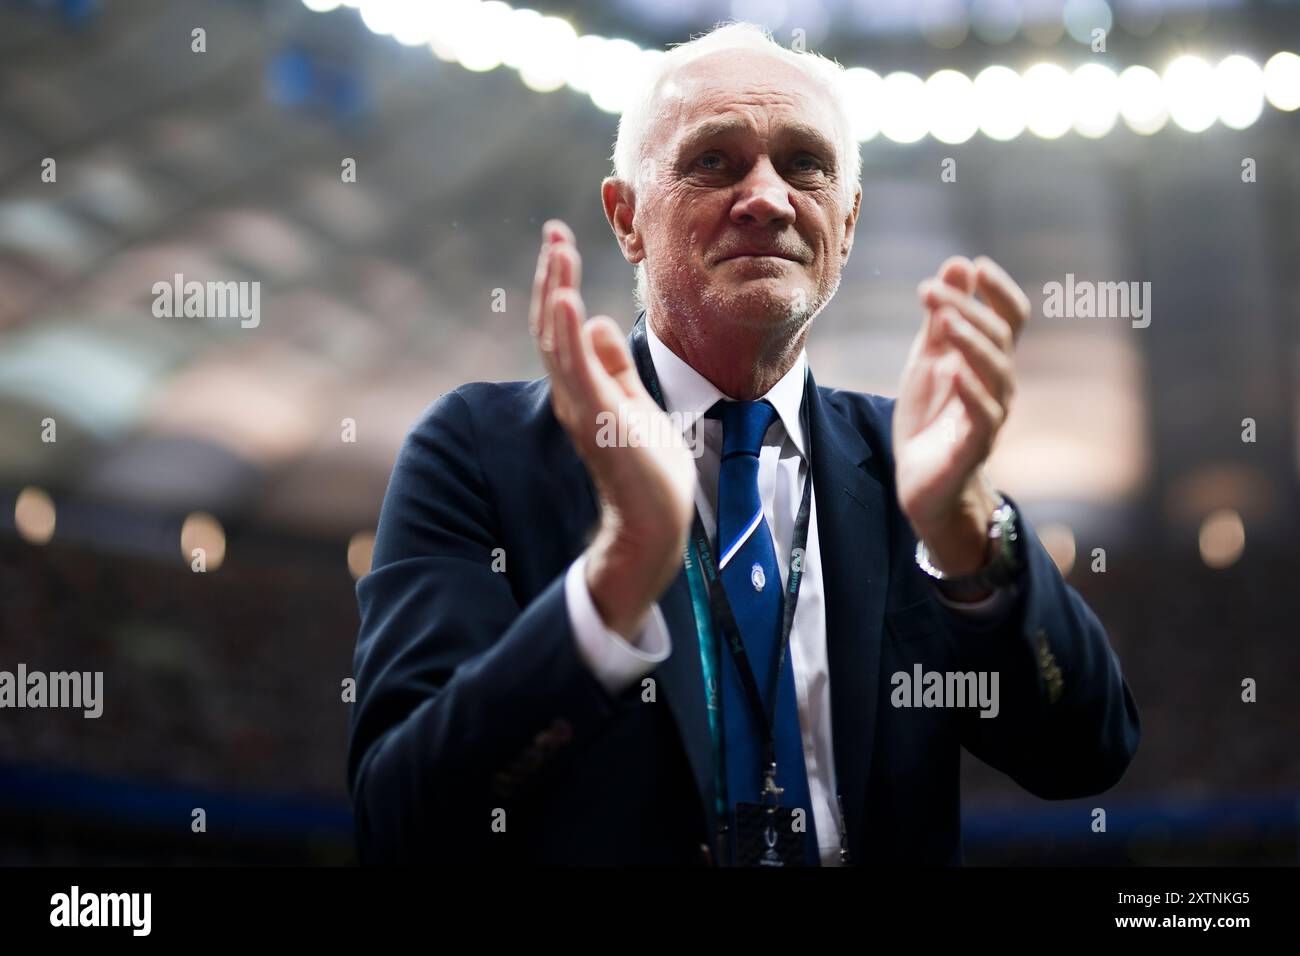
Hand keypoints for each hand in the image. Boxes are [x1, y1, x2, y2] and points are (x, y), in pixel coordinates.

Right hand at [530, 220, 695, 640]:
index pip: (562, 327)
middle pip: (551, 325)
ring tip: (556, 249)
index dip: (557, 284)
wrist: (656, 520)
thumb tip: (600, 323)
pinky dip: (568, 333)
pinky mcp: (598, 418)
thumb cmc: (647, 468)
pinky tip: (566, 300)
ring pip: (558, 339)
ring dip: (555, 291)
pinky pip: (577, 370)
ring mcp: (581, 405)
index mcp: (581, 387)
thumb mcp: (632, 401)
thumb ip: (614, 365)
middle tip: (554, 232)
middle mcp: (571, 393)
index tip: (560, 243)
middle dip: (551, 276)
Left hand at [892, 255, 1029, 575]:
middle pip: (998, 339)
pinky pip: (983, 415)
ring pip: (996, 373)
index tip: (976, 266)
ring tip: (947, 321)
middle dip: (967, 310)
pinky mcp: (975, 446)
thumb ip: (941, 318)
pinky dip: (969, 391)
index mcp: (988, 362)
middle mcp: (999, 385)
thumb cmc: (930, 418)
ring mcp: (991, 415)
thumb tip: (958, 264)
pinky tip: (952, 371)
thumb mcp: (929, 359)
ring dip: (972, 344)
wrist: (922, 482)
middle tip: (930, 290)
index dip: (998, 291)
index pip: (1010, 318)